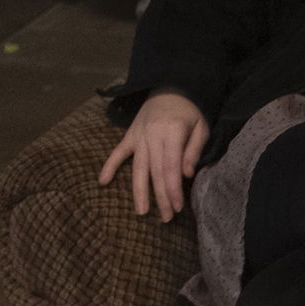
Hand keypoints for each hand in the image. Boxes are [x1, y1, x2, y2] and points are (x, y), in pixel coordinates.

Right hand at [98, 89, 208, 222]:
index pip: (171, 168)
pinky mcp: (130, 135)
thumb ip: (194, 150)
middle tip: (166, 218)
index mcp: (173, 133)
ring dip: (139, 191)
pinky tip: (103, 182)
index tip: (177, 208)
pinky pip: (118, 152)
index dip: (173, 189)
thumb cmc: (191, 111)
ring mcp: (139, 136)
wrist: (172, 87)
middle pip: (155, 172)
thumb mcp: (201, 126)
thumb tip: (187, 175)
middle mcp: (153, 136)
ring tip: (141, 212)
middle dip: (161, 197)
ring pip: (138, 167)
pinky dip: (109, 165)